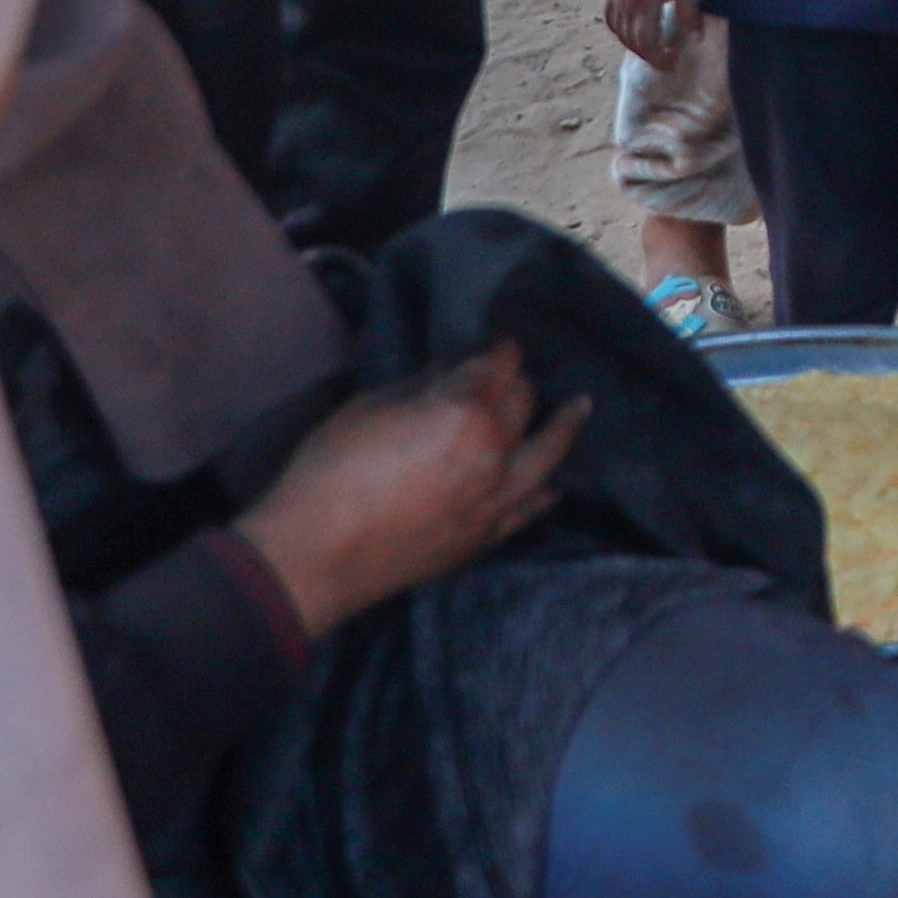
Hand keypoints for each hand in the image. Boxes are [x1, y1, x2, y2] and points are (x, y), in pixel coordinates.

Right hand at [239, 343, 587, 635]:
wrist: (318, 555)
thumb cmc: (329, 473)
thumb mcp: (366, 409)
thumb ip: (416, 388)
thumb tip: (444, 375)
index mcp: (463, 409)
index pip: (495, 364)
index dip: (496, 347)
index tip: (495, 341)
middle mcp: (494, 450)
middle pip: (522, 401)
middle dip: (516, 380)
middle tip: (507, 373)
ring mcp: (496, 498)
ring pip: (547, 452)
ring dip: (563, 425)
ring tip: (579, 407)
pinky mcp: (486, 536)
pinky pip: (531, 508)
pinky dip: (546, 491)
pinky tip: (555, 485)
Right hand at [605, 0, 700, 66]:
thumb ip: (689, 13)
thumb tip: (696, 41)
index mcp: (644, 7)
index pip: (648, 44)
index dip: (659, 58)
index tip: (673, 64)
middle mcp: (625, 7)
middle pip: (632, 41)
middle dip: (650, 55)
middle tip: (667, 60)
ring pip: (619, 32)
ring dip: (635, 45)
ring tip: (652, 48)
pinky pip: (610, 18)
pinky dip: (620, 31)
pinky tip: (631, 30)